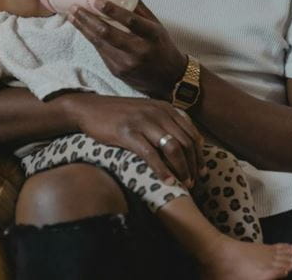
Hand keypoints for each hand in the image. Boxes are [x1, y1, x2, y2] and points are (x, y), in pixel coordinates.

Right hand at [56, 92, 203, 187]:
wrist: (90, 108)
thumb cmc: (119, 114)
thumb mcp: (146, 111)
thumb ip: (165, 122)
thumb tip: (185, 144)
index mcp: (165, 108)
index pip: (191, 133)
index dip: (200, 154)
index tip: (201, 171)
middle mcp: (157, 112)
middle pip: (185, 142)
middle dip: (193, 165)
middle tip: (194, 183)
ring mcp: (143, 122)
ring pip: (172, 148)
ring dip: (181, 169)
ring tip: (183, 184)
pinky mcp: (128, 133)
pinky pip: (150, 154)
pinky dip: (161, 170)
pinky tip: (166, 182)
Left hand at [68, 0, 186, 99]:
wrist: (168, 80)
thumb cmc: (162, 47)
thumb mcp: (157, 26)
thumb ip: (140, 10)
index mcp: (151, 36)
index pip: (131, 21)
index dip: (112, 10)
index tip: (96, 0)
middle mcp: (138, 51)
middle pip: (107, 34)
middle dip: (87, 20)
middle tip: (75, 7)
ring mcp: (126, 64)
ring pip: (99, 44)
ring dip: (83, 29)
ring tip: (72, 16)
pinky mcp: (117, 72)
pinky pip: (101, 52)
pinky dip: (92, 39)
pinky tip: (83, 29)